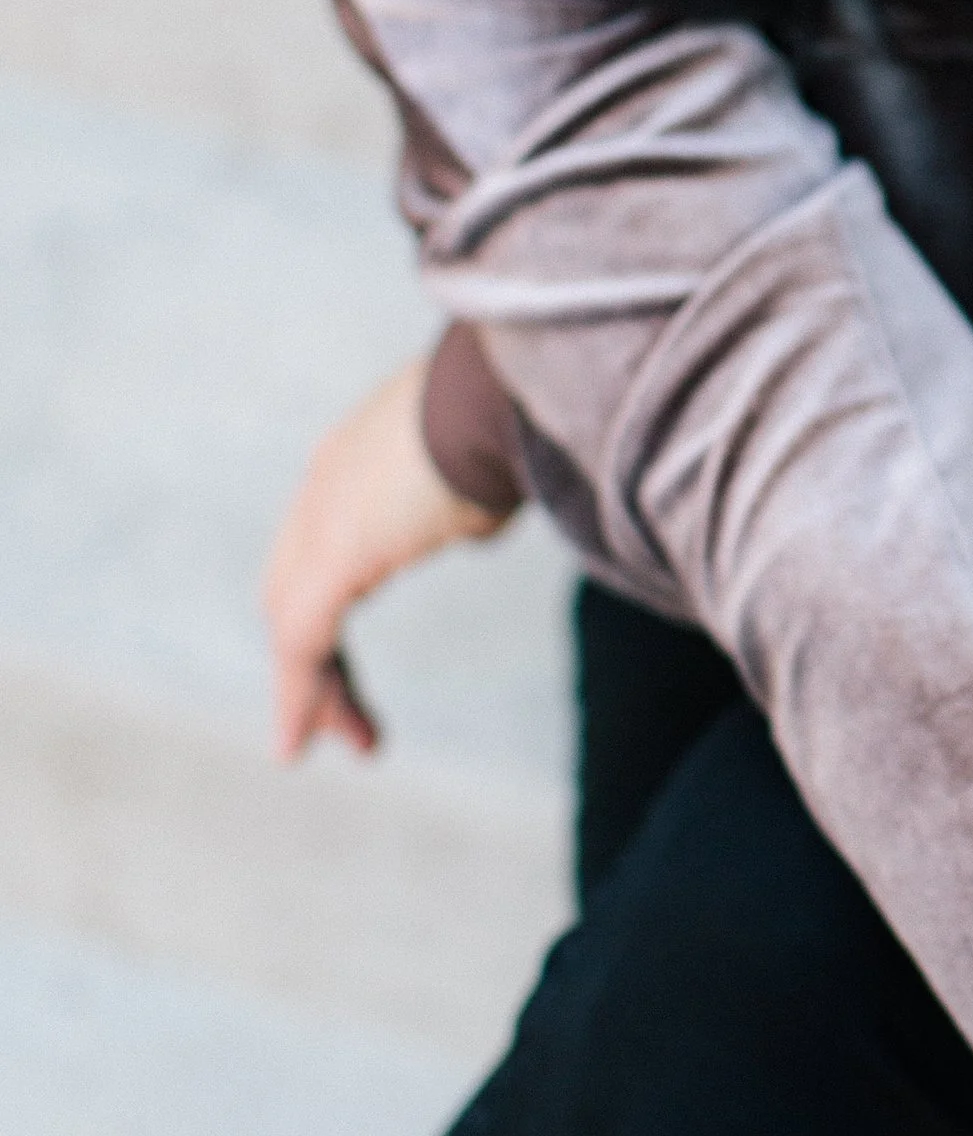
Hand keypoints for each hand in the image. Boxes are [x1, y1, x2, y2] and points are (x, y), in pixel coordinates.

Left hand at [262, 356, 509, 760]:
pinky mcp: (332, 556)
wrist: (504, 391)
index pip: (318, 543)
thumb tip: (475, 521)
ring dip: (313, 688)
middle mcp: (325, 484)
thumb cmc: (516, 414)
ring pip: (292, 621)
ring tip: (336, 743)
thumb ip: (469, 495)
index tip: (350, 648)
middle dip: (311, 654)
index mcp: (357, 456)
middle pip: (291, 586)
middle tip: (336, 712)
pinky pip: (303, 640)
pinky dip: (300, 694)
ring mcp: (322, 517)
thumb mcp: (489, 460)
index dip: (328, 599)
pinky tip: (300, 741)